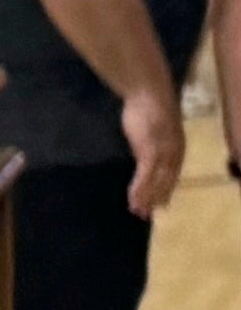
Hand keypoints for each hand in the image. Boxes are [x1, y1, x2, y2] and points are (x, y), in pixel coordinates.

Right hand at [129, 81, 184, 220]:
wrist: (149, 93)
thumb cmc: (150, 106)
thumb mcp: (155, 128)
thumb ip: (154, 142)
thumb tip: (148, 151)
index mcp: (177, 148)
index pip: (172, 175)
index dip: (166, 191)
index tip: (161, 205)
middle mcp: (174, 154)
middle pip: (166, 183)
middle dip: (156, 200)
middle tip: (146, 215)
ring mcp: (162, 154)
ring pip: (155, 183)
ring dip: (145, 199)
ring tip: (136, 211)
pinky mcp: (150, 152)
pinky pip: (145, 177)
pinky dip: (139, 189)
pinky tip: (132, 199)